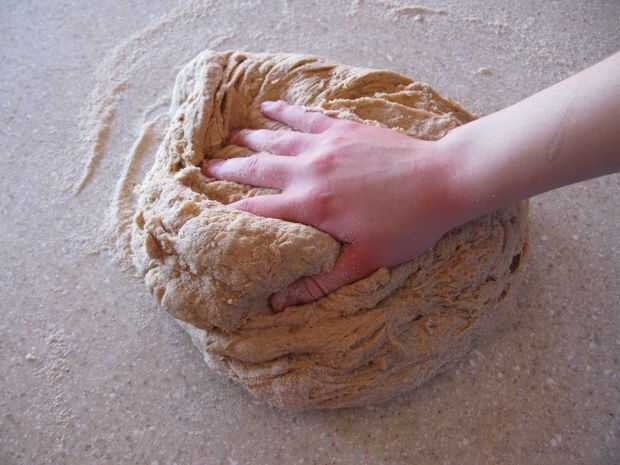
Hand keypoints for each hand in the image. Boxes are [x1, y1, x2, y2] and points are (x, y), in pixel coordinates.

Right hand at [202, 101, 459, 310]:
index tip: (207, 212)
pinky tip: (268, 107)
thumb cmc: (408, 226)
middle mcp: (310, 171)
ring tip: (228, 138)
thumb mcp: (365, 262)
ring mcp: (326, 145)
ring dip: (249, 139)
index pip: (258, 211)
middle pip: (258, 169)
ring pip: (276, 139)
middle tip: (203, 168)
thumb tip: (280, 302)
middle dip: (228, 169)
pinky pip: (305, 116)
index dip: (230, 213)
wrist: (442, 180)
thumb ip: (319, 281)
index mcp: (312, 206)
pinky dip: (284, 112)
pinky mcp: (343, 128)